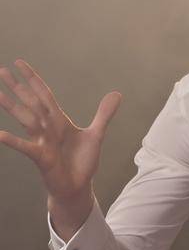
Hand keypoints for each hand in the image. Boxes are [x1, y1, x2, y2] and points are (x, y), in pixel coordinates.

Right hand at [0, 59, 119, 227]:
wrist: (78, 186)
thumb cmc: (81, 161)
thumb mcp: (96, 134)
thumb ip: (103, 114)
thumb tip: (116, 93)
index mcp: (58, 120)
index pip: (44, 94)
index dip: (33, 79)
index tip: (19, 63)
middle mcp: (47, 128)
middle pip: (31, 103)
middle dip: (18, 87)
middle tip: (1, 70)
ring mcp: (42, 141)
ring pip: (26, 120)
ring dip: (12, 107)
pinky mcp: (42, 157)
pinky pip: (26, 147)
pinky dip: (14, 141)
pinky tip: (1, 134)